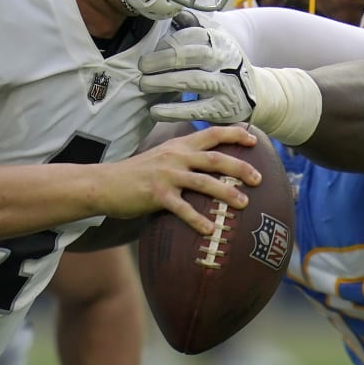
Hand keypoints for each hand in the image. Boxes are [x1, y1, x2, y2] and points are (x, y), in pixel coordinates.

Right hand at [92, 122, 258, 236]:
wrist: (104, 184)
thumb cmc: (135, 175)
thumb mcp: (161, 158)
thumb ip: (182, 158)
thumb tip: (205, 166)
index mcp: (178, 146)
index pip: (211, 134)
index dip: (234, 134)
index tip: (253, 140)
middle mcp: (175, 157)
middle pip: (215, 158)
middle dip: (240, 167)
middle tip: (259, 179)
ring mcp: (166, 175)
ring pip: (204, 182)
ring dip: (226, 192)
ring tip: (244, 203)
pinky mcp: (157, 195)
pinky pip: (182, 208)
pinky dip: (197, 219)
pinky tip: (210, 230)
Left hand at [137, 24, 260, 124]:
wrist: (256, 93)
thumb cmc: (226, 63)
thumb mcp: (217, 40)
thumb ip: (195, 26)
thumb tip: (172, 12)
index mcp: (221, 40)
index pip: (192, 35)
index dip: (169, 41)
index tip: (152, 49)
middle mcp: (225, 60)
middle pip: (190, 56)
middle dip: (162, 60)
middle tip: (142, 66)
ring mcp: (225, 85)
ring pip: (191, 81)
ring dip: (164, 82)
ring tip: (144, 84)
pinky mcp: (221, 109)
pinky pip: (194, 110)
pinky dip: (173, 111)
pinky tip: (155, 110)